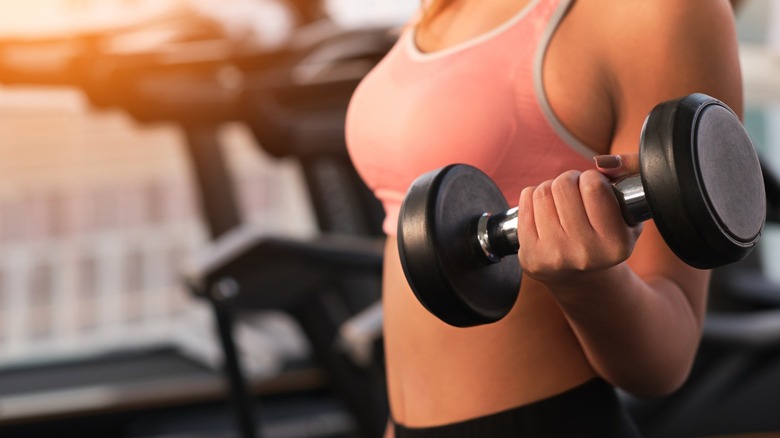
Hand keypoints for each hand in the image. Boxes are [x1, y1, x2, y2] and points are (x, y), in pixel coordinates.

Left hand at [516, 154, 642, 286]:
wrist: (580, 277)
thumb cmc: (605, 238)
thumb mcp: (629, 216)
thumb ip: (628, 181)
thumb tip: (604, 162)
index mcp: (615, 244)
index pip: (594, 186)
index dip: (591, 178)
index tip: (593, 186)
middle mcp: (585, 253)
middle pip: (563, 186)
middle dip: (569, 180)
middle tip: (574, 192)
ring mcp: (554, 255)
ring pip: (542, 192)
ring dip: (550, 188)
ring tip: (560, 202)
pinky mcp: (530, 255)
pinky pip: (525, 203)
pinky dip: (532, 197)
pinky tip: (544, 209)